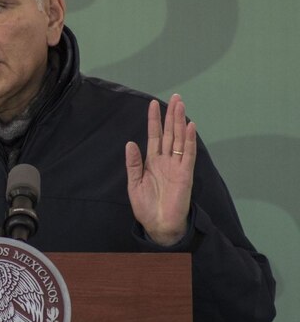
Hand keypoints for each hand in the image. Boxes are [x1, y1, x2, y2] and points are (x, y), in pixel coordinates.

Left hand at [125, 94, 196, 245]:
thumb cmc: (146, 207)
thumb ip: (133, 164)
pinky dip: (189, 140)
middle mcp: (166, 160)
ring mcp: (177, 166)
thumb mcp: (134, 184)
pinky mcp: (185, 174)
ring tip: (181, 105)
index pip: (155, 136)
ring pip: (180, 139)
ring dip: (180, 122)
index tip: (153, 104)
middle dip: (171, 115)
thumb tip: (130, 143)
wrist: (159, 225)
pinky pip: (188, 154)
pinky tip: (190, 126)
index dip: (154, 121)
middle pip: (170, 133)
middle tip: (175, 97)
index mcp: (152, 162)